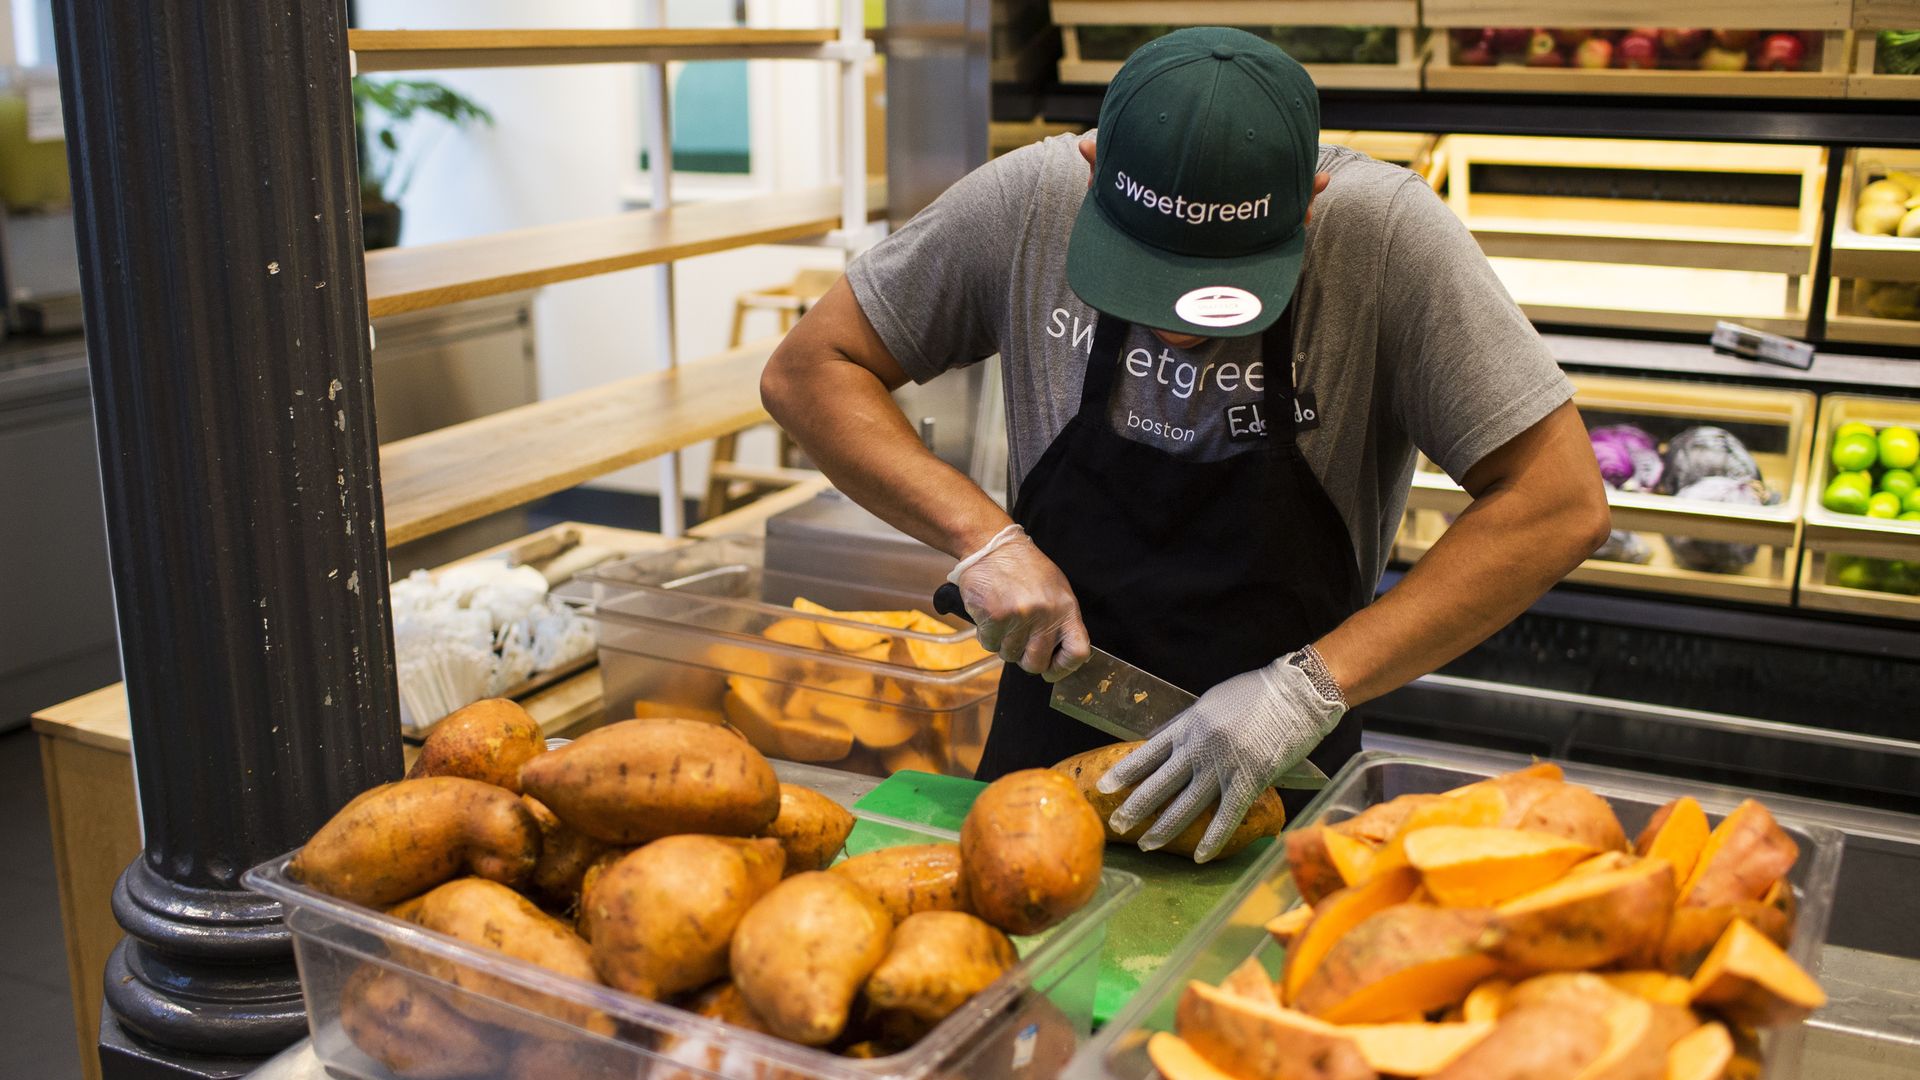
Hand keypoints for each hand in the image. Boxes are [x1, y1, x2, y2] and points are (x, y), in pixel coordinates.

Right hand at [955, 527, 1090, 681]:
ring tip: (1004, 620)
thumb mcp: (1056, 589)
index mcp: (1066, 608)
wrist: (993, 546)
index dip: (1064, 668)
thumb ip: (1062, 620)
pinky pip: (989, 644)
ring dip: (1004, 644)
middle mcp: (1044, 615)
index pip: (1077, 652)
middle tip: (1019, 644)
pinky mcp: (994, 617)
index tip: (1052, 669)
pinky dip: (987, 635)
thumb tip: (1062, 653)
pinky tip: (990, 615)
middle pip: (1036, 663)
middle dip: (1025, 660)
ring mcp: (1019, 617)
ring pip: (1009, 655)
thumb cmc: (1025, 568)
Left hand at [1097, 652, 1345, 861]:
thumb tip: (1164, 744)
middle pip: (1159, 783)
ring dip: (1163, 829)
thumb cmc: (1256, 694)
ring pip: (1186, 805)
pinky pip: (1226, 816)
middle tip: (1116, 826)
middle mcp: (1199, 747)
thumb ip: (1188, 726)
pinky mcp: (1249, 781)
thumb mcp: (1211, 703)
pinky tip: (1199, 857)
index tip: (1104, 787)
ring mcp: (1223, 766)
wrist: (1297, 694)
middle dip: (1135, 807)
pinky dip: (1212, 839)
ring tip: (1145, 846)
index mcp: (1188, 725)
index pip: (1148, 752)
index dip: (1125, 772)